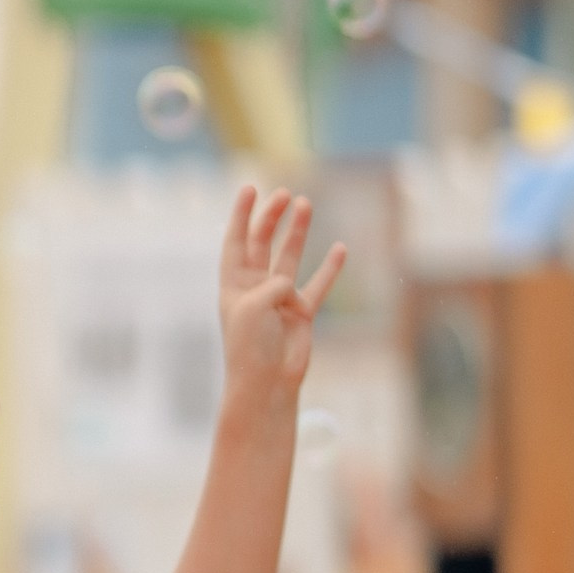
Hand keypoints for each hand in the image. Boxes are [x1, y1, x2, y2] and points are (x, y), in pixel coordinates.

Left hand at [218, 184, 343, 408]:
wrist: (267, 384)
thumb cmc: (250, 348)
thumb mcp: (254, 308)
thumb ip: (271, 285)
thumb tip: (288, 283)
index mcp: (233, 286)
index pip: (235, 242)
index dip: (241, 215)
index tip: (249, 188)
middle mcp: (255, 289)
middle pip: (262, 244)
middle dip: (271, 218)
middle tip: (284, 195)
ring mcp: (279, 300)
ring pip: (289, 258)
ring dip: (296, 232)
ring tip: (306, 204)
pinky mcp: (301, 314)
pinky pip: (318, 285)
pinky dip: (329, 268)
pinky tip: (340, 248)